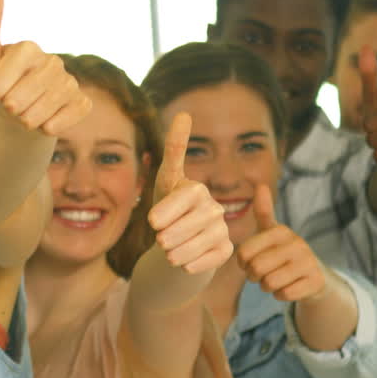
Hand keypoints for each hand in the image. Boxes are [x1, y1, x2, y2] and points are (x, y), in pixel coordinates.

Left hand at [0, 0, 90, 134]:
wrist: (16, 118)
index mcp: (29, 47)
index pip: (6, 74)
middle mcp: (53, 61)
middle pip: (21, 98)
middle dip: (9, 108)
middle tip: (9, 104)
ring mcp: (69, 82)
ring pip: (41, 112)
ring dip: (26, 120)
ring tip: (23, 114)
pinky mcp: (82, 102)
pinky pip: (62, 121)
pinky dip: (50, 125)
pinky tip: (44, 122)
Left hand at [146, 113, 233, 273]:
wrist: (175, 244)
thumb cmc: (168, 209)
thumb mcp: (165, 180)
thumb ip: (174, 149)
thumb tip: (185, 113)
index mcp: (196, 190)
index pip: (183, 198)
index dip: (165, 212)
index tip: (151, 223)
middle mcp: (214, 208)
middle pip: (187, 225)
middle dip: (168, 237)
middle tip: (160, 241)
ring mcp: (222, 230)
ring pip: (196, 245)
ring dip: (177, 253)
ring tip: (168, 252)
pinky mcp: (225, 251)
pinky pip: (208, 261)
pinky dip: (192, 264)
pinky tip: (183, 264)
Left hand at [238, 185, 326, 301]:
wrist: (316, 275)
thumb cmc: (284, 252)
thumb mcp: (273, 231)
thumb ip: (263, 211)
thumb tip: (261, 184)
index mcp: (281, 231)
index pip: (243, 253)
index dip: (242, 263)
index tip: (248, 263)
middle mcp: (297, 243)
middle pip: (256, 269)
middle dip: (254, 277)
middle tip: (261, 275)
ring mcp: (309, 262)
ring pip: (269, 283)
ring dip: (267, 287)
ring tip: (275, 279)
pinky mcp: (316, 281)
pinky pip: (284, 295)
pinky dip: (281, 295)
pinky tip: (289, 287)